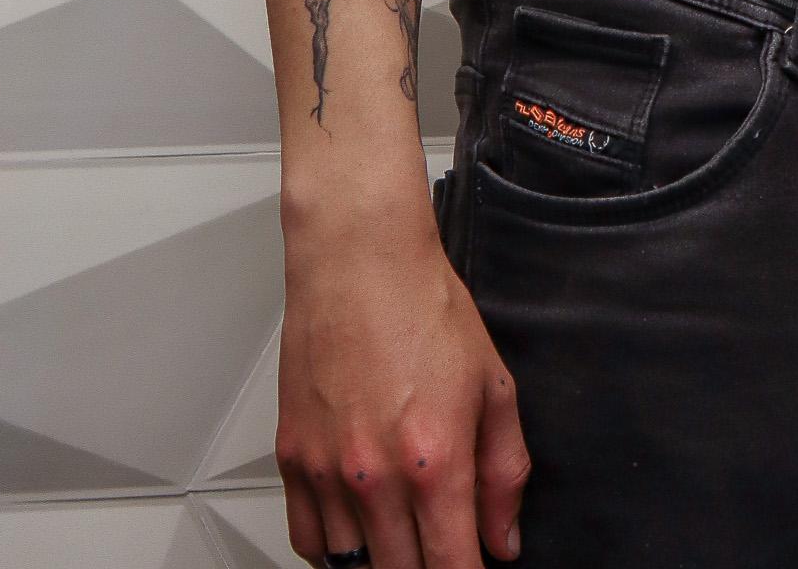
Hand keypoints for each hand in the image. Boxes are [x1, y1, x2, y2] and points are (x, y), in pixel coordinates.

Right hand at [277, 231, 530, 567]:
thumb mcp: (494, 386)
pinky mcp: (292, 459)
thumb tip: (503, 538)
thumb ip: (505, 473)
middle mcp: (376, 477)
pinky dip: (333, 551)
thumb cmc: (424, 307)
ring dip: (381, 561)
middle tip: (441, 542)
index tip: (474, 568)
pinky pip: (307, 541)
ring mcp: (328, 472)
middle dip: (427, 568)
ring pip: (351, 568)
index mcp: (435, 462)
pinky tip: (359, 532)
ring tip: (403, 538)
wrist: (360, 260)